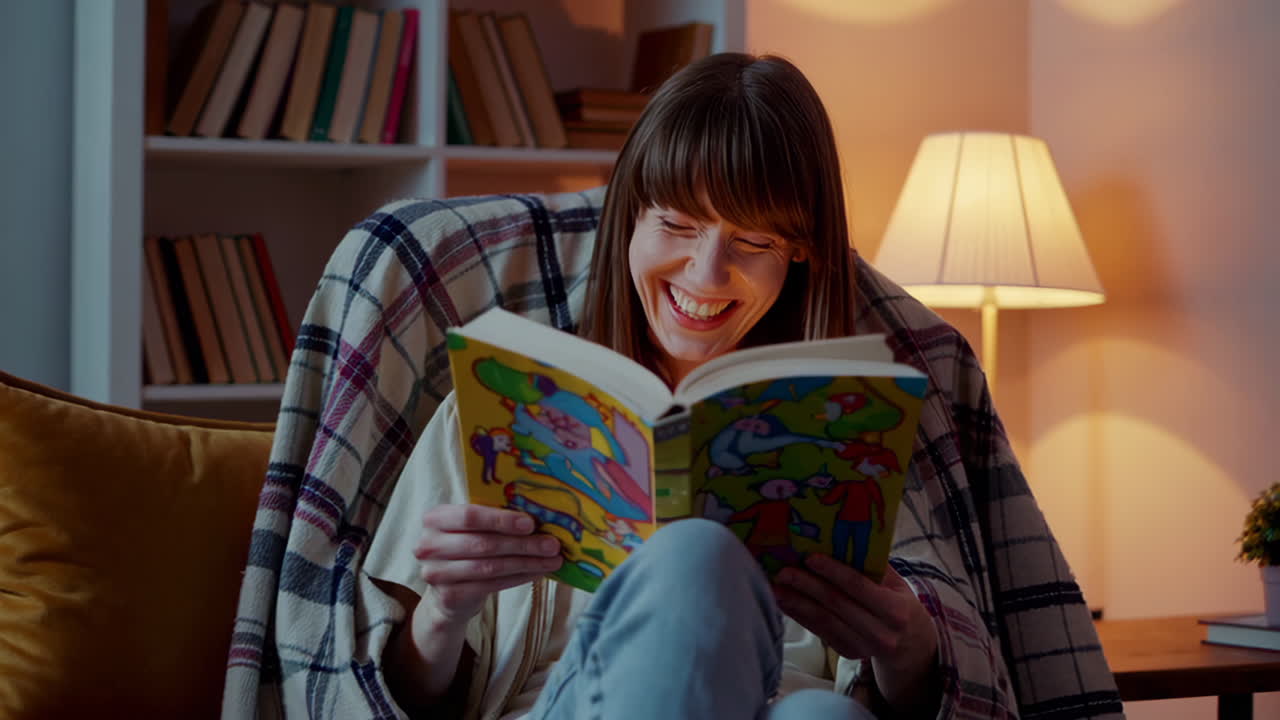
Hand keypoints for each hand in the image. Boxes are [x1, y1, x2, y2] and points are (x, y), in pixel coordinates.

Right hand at [413, 504, 562, 629]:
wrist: (447, 591)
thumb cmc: (466, 548)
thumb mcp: (472, 529)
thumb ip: (494, 519)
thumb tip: (540, 515)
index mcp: (435, 518)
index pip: (470, 516)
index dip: (501, 520)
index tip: (530, 524)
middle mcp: (429, 545)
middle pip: (483, 543)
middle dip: (522, 544)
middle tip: (552, 545)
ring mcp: (436, 573)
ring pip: (490, 566)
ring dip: (526, 563)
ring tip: (551, 560)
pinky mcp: (449, 596)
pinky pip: (491, 585)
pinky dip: (518, 578)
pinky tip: (536, 573)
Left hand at [772, 555, 938, 714]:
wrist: (909, 644)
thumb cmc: (898, 602)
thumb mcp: (896, 583)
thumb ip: (872, 565)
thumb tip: (839, 539)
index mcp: (895, 610)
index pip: (858, 587)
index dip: (833, 571)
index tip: (810, 557)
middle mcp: (880, 632)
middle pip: (836, 604)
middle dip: (807, 585)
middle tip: (784, 570)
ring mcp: (863, 647)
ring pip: (824, 621)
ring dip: (797, 602)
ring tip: (776, 586)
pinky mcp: (847, 653)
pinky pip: (819, 632)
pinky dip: (799, 616)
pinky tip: (784, 602)